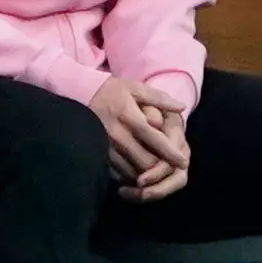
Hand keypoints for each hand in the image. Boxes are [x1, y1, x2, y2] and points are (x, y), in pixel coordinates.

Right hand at [90, 77, 190, 197]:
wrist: (77, 93)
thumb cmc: (110, 90)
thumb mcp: (135, 88)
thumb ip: (159, 98)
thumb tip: (181, 108)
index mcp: (130, 117)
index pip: (156, 141)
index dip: (171, 154)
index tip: (184, 162)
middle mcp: (118, 135)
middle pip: (145, 162)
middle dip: (160, 167)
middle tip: (169, 168)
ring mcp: (106, 147)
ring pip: (131, 171)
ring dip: (145, 174)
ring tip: (155, 172)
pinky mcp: (97, 154)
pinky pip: (116, 173)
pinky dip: (129, 175)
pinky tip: (135, 171)